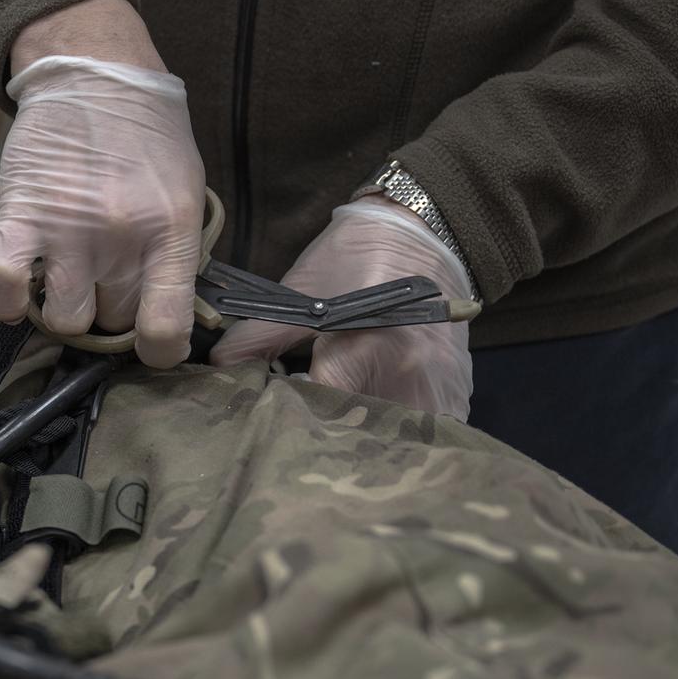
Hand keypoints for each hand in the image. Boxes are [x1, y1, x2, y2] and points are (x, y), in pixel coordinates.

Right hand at [0, 0, 204, 366]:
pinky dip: (7, 301)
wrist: (93, 74)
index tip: (152, 342)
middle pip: (112, 321)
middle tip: (106, 281)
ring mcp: (66, 230)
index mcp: (171, 231)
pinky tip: (19, 290)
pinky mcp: (18, 218)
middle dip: (110, 310)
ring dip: (64, 306)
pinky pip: (3, 289)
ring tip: (66, 279)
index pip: (165, 329)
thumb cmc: (147, 136)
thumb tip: (167, 318)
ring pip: (64, 319)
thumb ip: (177, 254)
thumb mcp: (187, 192)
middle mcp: (119, 238)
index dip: (159, 351)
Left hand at [209, 197, 474, 418]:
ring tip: (349, 437)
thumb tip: (217, 366)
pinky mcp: (460, 391)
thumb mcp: (302, 293)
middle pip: (364, 436)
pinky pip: (436, 433)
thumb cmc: (353, 259)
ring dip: (375, 445)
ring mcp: (440, 386)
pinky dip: (411, 437)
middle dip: (336, 442)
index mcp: (363, 348)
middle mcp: (407, 374)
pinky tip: (388, 429)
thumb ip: (259, 336)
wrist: (422, 234)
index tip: (284, 418)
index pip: (323, 412)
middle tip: (313, 434)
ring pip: (402, 442)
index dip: (298, 421)